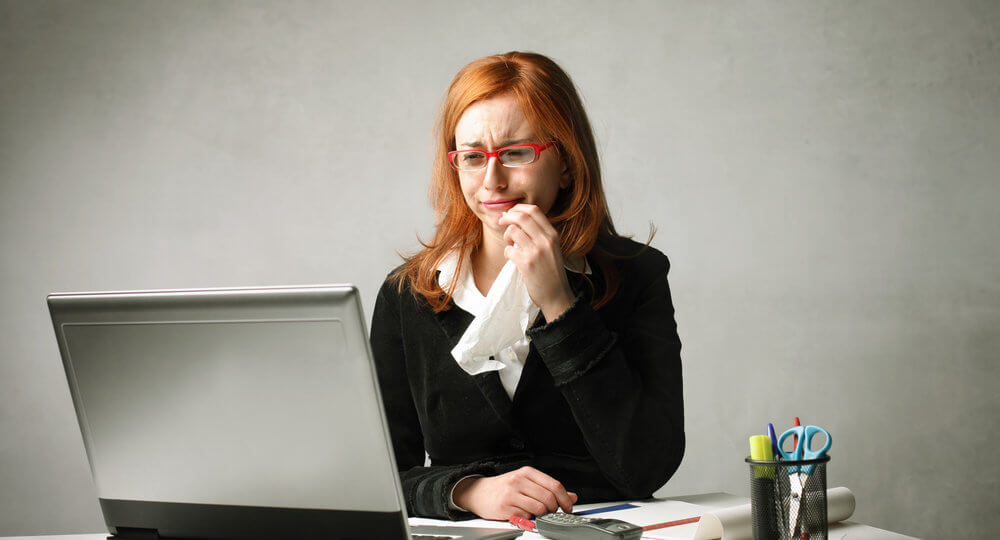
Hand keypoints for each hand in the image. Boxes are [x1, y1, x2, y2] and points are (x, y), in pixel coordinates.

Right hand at [452, 466, 578, 520]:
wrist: (478, 492)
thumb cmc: (503, 487)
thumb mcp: (526, 482)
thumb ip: (548, 488)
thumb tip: (572, 497)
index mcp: (527, 472)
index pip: (554, 485)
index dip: (565, 499)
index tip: (568, 507)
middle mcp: (520, 480)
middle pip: (548, 498)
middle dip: (554, 509)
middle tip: (552, 513)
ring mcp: (512, 493)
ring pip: (539, 508)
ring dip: (542, 515)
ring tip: (537, 514)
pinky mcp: (505, 507)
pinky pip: (526, 516)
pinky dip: (529, 519)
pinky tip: (525, 515)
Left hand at [498, 204, 575, 321]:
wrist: (556, 295)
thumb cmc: (551, 272)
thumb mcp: (552, 248)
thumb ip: (540, 234)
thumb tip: (517, 219)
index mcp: (553, 234)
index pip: (534, 210)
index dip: (518, 208)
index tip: (511, 214)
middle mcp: (546, 240)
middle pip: (521, 216)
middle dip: (507, 217)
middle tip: (502, 222)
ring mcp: (536, 251)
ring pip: (513, 230)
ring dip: (506, 236)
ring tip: (510, 244)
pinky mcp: (527, 263)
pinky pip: (509, 249)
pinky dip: (507, 252)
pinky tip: (512, 258)